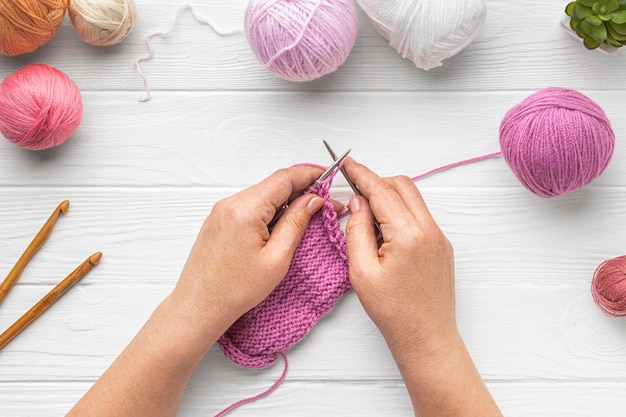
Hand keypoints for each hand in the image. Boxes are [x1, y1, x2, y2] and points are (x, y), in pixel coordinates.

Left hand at [172, 165, 326, 333]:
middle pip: (274, 184)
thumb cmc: (234, 289)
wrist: (200, 305)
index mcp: (245, 209)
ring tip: (305, 219)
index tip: (328, 177)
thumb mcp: (277, 258)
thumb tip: (313, 200)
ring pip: (263, 194)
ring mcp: (222, 210)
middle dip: (301, 190)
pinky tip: (281, 226)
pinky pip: (250, 205)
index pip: (284, 178)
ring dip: (286, 201)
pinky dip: (269, 210)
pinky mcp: (219, 219)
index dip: (310, 174)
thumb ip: (297, 223)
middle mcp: (230, 204)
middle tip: (324, 205)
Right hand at [343, 158, 455, 352]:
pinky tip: (383, 234)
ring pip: (412, 199)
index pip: (382, 191)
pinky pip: (419, 215)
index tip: (347, 164)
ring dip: (389, 198)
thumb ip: (357, 231)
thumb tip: (357, 203)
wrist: (426, 337)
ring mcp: (439, 237)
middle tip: (353, 193)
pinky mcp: (441, 245)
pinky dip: (400, 213)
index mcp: (408, 235)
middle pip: (402, 186)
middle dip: (376, 182)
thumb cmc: (393, 312)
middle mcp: (429, 231)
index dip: (361, 174)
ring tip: (366, 220)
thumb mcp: (361, 272)